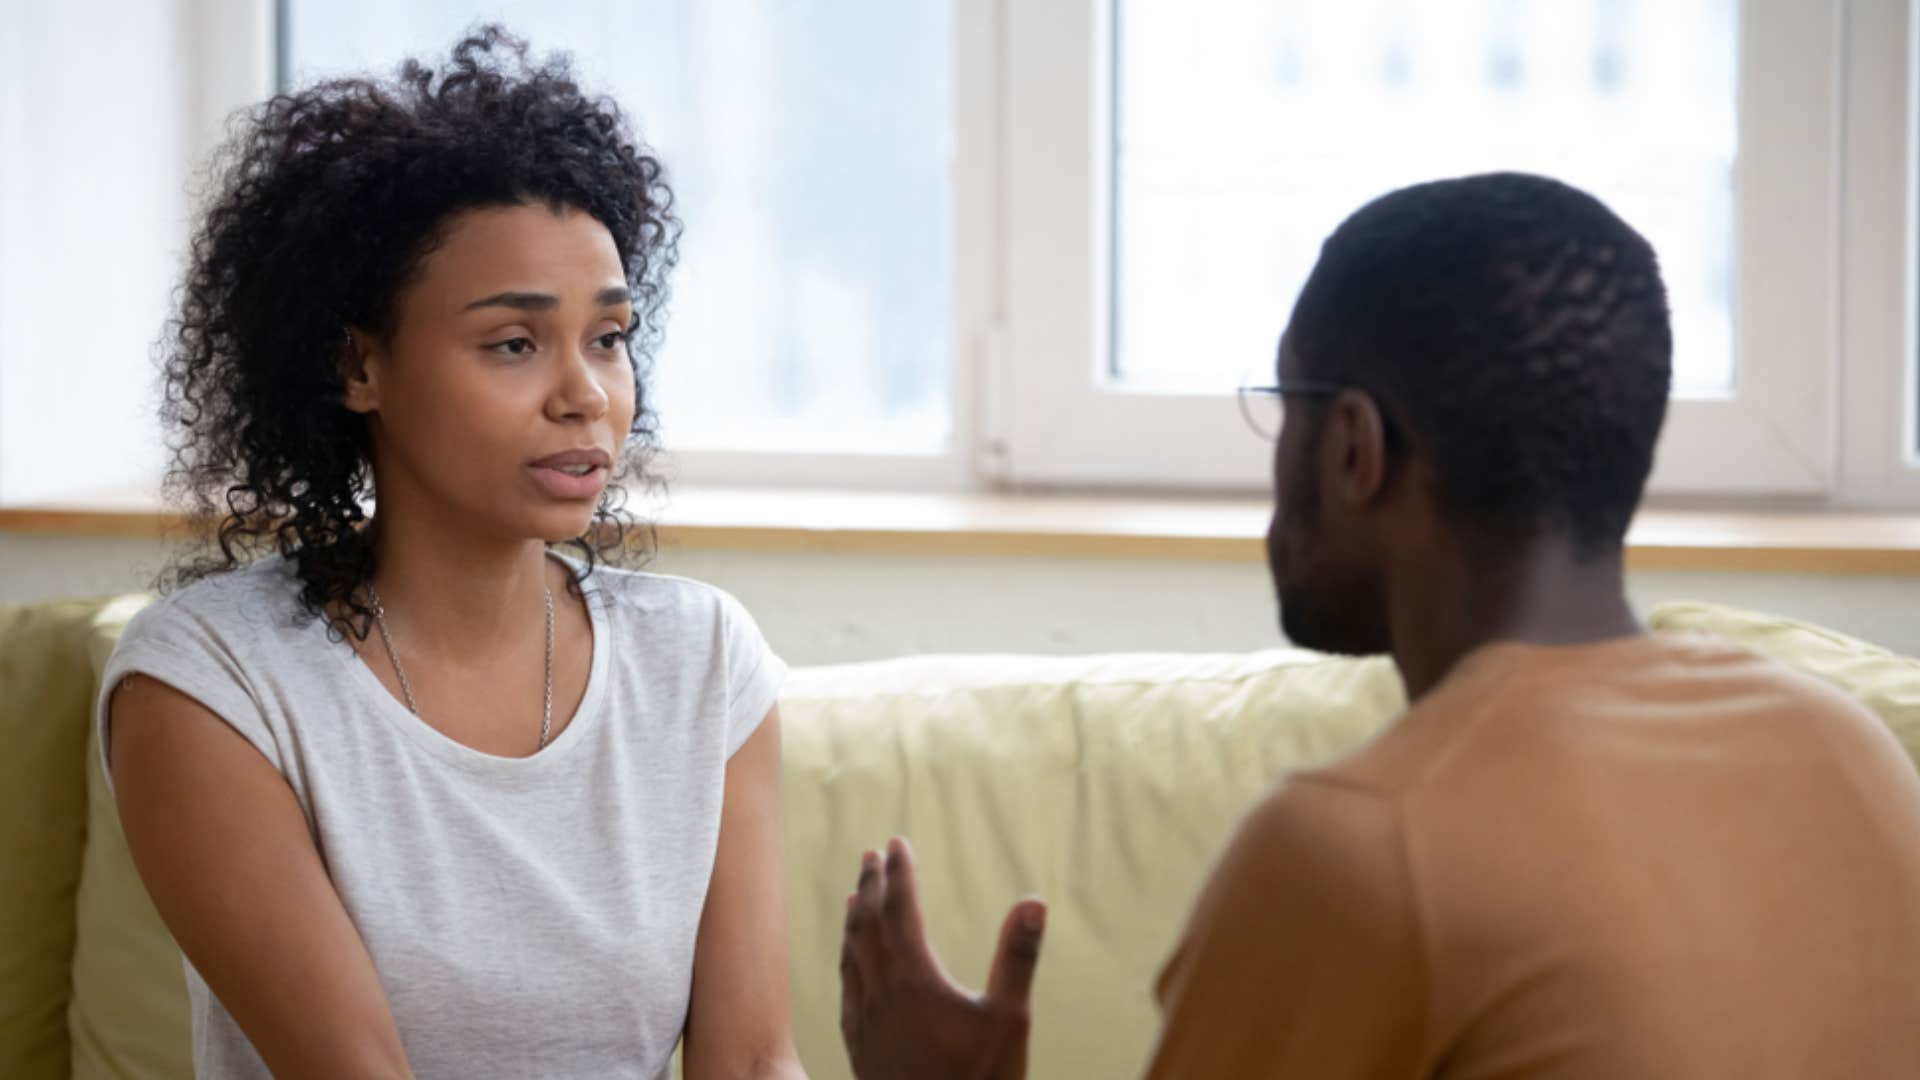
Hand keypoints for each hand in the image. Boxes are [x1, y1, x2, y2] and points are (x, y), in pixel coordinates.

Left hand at [839, 836, 1047, 1079]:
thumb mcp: (1010, 1021)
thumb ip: (1017, 958)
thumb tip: (1033, 901)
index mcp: (914, 979)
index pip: (900, 909)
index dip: (899, 872)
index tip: (897, 842)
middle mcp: (880, 993)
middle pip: (867, 924)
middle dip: (870, 886)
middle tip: (873, 855)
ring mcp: (863, 1020)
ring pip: (850, 955)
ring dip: (853, 918)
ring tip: (854, 894)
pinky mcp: (858, 1044)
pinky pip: (846, 987)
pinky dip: (847, 958)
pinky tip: (852, 961)